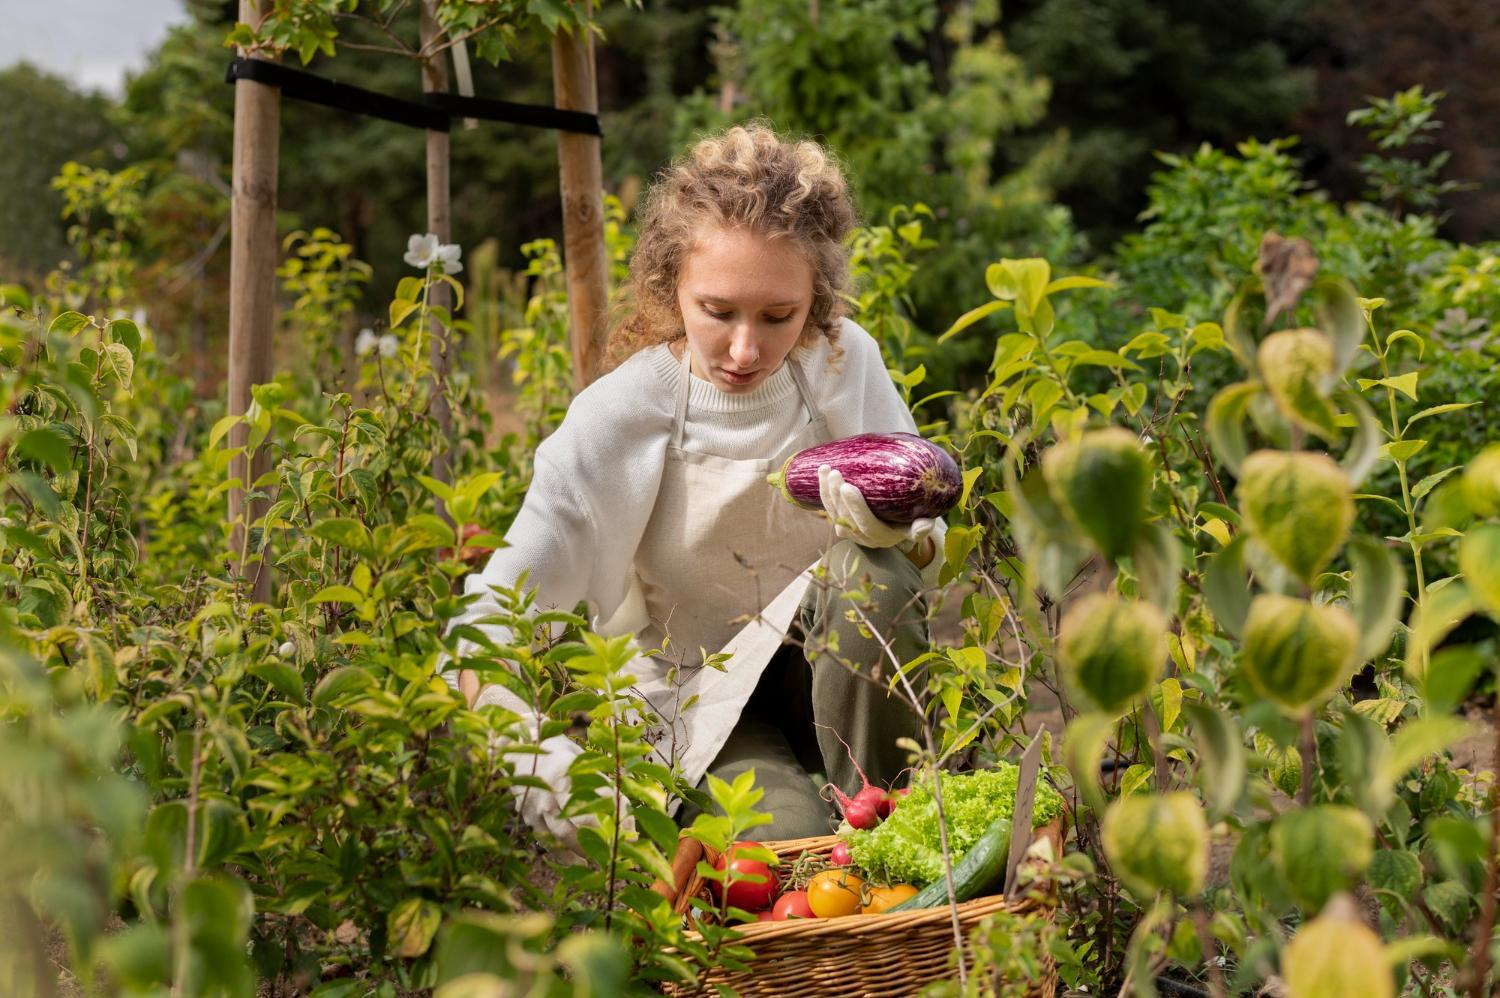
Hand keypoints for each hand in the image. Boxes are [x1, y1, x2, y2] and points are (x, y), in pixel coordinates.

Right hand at [472, 685, 635, 859]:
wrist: (517, 748)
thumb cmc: (558, 753)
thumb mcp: (581, 758)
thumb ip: (598, 781)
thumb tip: (622, 807)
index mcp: (567, 772)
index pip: (597, 798)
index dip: (616, 816)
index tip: (631, 831)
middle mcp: (550, 792)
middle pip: (580, 821)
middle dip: (602, 839)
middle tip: (621, 850)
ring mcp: (537, 808)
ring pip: (563, 835)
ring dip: (586, 850)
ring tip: (605, 860)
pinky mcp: (529, 819)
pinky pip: (547, 842)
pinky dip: (564, 856)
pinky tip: (581, 863)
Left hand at [818, 464, 935, 551]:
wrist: (893, 529)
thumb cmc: (908, 523)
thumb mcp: (917, 527)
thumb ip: (921, 528)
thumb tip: (925, 525)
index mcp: (881, 537)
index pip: (865, 524)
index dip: (856, 507)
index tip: (848, 487)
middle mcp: (861, 536)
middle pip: (845, 516)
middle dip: (837, 494)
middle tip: (835, 473)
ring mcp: (848, 530)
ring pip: (833, 510)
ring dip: (826, 490)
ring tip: (825, 469)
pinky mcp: (839, 521)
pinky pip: (828, 506)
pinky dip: (823, 490)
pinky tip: (822, 473)